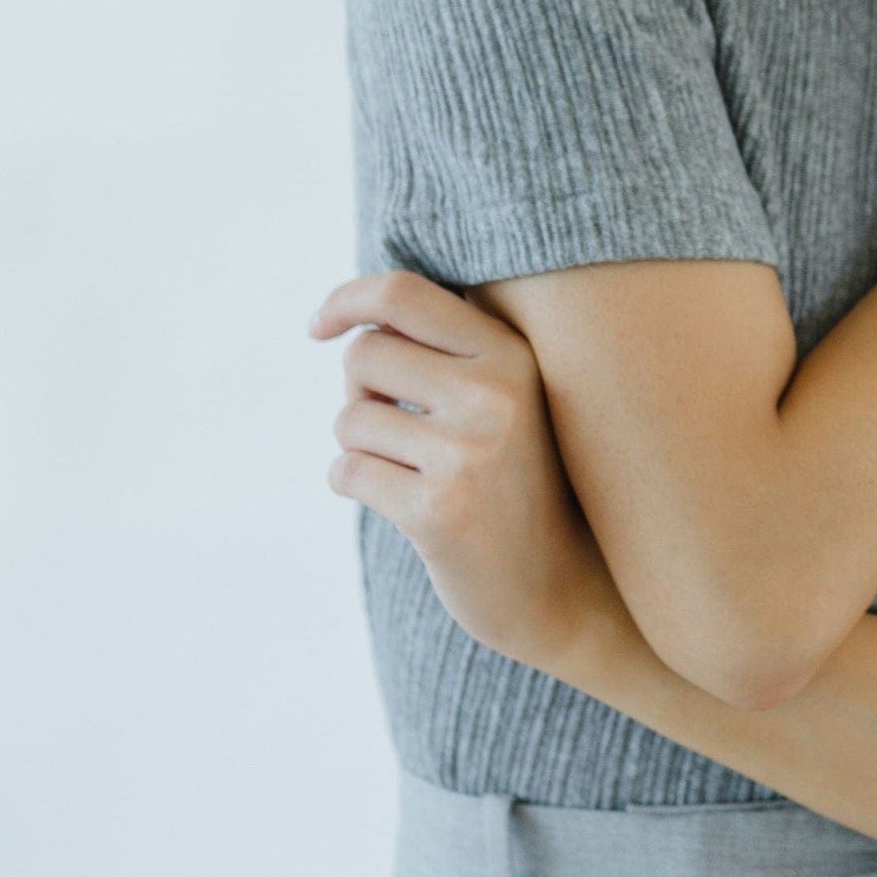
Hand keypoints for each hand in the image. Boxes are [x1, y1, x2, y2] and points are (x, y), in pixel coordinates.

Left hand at [307, 272, 609, 672]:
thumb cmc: (513, 476)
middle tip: (393, 423)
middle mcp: (494, 394)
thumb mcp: (505, 395)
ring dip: (361, 445)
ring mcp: (467, 454)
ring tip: (411, 469)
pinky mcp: (437, 512)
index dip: (347, 300)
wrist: (557, 581)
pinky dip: (356, 484)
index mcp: (512, 353)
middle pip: (363, 355)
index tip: (318, 326)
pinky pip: (347, 472)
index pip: (403, 295)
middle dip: (360, 391)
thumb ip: (448, 347)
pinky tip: (403, 503)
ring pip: (349, 419)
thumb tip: (355, 318)